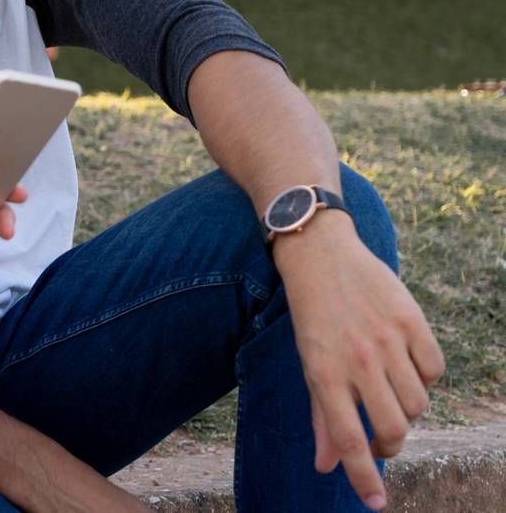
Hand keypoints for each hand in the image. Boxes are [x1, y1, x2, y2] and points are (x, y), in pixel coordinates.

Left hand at [273, 214, 444, 510]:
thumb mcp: (308, 362)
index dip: (362, 474)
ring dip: (408, 409)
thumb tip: (327, 466)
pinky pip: (434, 370)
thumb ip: (320, 415)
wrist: (320, 253)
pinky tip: (406, 364)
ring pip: (418, 402)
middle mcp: (356, 359)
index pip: (347, 437)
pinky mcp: (411, 320)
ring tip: (389, 392)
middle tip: (382, 438)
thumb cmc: (312, 315)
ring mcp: (387, 339)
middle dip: (391, 443)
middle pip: (393, 427)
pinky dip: (425, 377)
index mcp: (323, 372)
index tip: (377, 502)